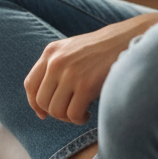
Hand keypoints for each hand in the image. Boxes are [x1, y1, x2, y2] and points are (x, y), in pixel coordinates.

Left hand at [23, 12, 157, 124]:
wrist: (127, 39)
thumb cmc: (101, 50)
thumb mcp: (71, 51)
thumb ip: (55, 67)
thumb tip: (43, 103)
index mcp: (50, 52)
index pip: (30, 85)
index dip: (34, 103)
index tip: (43, 114)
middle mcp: (55, 62)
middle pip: (42, 101)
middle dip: (56, 113)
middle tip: (72, 112)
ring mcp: (70, 73)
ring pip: (56, 110)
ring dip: (68, 117)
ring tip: (81, 112)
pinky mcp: (85, 85)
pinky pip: (73, 114)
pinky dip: (79, 119)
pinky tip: (89, 113)